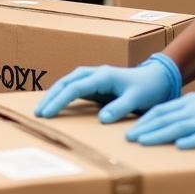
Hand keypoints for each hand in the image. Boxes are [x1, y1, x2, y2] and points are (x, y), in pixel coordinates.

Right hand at [35, 53, 181, 121]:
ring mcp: (93, 77)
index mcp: (102, 76)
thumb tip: (102, 120)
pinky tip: (56, 103)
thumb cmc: (147, 88)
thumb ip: (119, 108)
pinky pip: (73, 87)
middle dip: (50, 97)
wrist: (156, 78)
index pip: (74, 88)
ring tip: (43, 109)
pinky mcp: (95, 83)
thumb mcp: (137, 99)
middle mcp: (94, 73)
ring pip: (67, 82)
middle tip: (38, 113)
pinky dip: (62, 94)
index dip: (59, 100)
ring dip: (54, 94)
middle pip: (65, 82)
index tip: (47, 113)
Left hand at [127, 76, 194, 148]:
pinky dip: (191, 141)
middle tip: (128, 138)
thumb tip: (167, 127)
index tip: (130, 130)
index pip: (160, 110)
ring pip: (178, 126)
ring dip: (159, 134)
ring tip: (143, 142)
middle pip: (164, 118)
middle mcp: (194, 109)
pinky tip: (179, 147)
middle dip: (144, 128)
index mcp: (188, 102)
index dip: (144, 120)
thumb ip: (186, 114)